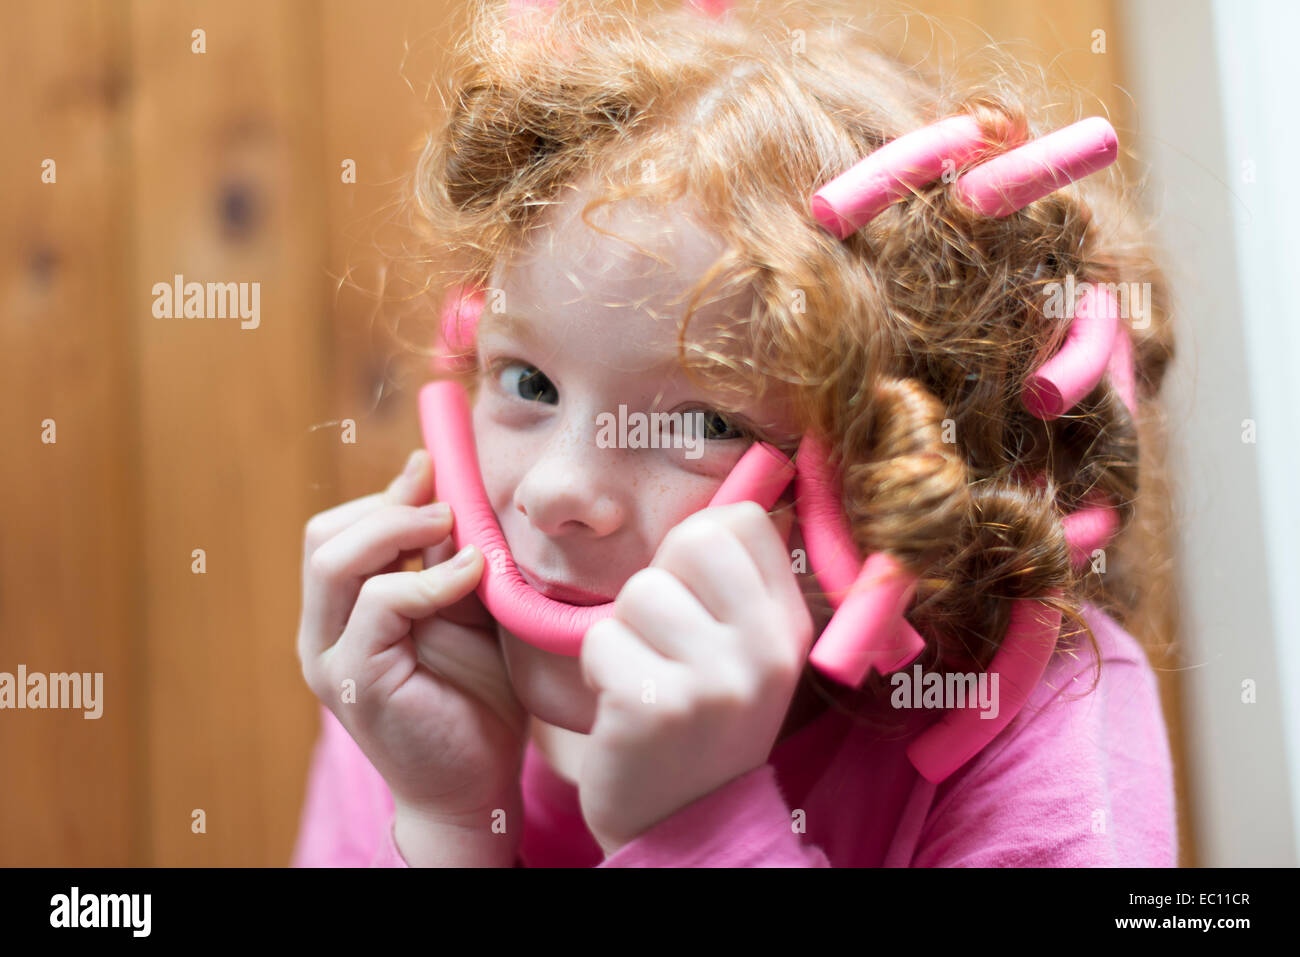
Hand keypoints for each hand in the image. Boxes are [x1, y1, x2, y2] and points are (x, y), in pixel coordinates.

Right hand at [297, 450, 528, 856]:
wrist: (477, 784)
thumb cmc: (475, 698)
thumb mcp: (464, 609)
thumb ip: (447, 558)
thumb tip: (447, 488)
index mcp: (340, 613)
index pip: (338, 531)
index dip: (385, 494)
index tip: (434, 469)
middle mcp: (321, 633)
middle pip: (323, 534)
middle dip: (387, 506)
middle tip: (447, 506)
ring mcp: (330, 658)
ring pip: (334, 559)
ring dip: (399, 530)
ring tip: (453, 530)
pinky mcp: (355, 681)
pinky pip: (377, 604)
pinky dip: (428, 579)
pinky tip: (470, 575)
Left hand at [576, 501, 813, 856]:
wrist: (684, 826)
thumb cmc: (703, 722)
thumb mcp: (749, 653)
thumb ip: (740, 583)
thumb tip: (735, 492)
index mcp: (789, 626)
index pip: (742, 521)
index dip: (700, 545)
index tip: (695, 594)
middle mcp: (764, 649)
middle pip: (691, 541)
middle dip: (659, 583)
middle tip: (664, 639)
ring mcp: (714, 680)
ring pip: (637, 592)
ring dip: (623, 633)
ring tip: (644, 677)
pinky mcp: (655, 707)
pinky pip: (600, 640)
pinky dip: (597, 669)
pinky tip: (624, 705)